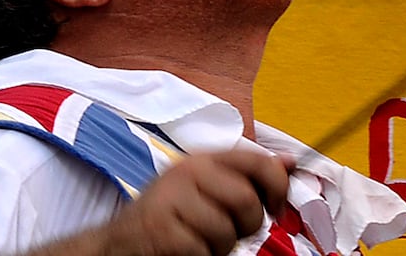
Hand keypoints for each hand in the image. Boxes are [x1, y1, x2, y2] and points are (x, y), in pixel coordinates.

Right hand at [95, 149, 290, 255]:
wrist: (116, 244)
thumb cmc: (168, 217)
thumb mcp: (205, 188)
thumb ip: (246, 175)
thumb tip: (289, 163)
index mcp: (204, 160)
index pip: (258, 161)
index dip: (277, 186)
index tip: (277, 205)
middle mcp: (187, 173)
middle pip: (246, 200)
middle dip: (247, 225)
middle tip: (233, 232)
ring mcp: (171, 200)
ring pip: (226, 230)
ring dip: (221, 246)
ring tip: (202, 241)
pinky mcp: (160, 230)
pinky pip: (202, 250)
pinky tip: (185, 250)